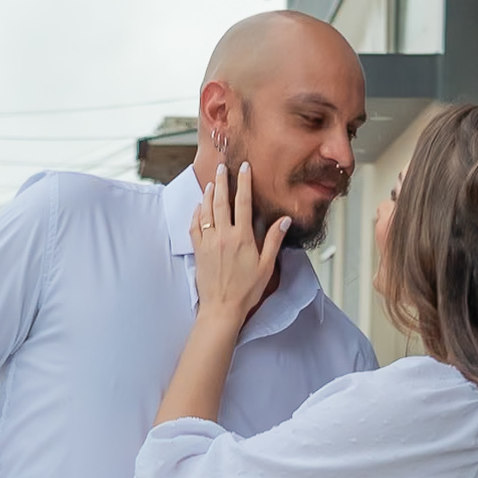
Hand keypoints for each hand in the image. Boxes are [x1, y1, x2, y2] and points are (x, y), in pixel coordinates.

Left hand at [190, 163, 288, 327]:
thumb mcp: (266, 266)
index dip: (243, 182)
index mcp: (242, 238)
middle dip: (222, 181)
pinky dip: (196, 214)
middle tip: (222, 168)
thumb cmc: (245, 291)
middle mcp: (223, 236)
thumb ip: (273, 241)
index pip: (243, 202)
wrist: (222, 309)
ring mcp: (208, 243)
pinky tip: (199, 207)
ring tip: (211, 183)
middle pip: (221, 201)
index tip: (243, 168)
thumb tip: (284, 221)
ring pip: (206, 211)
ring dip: (208, 194)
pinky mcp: (198, 251)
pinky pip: (194, 226)